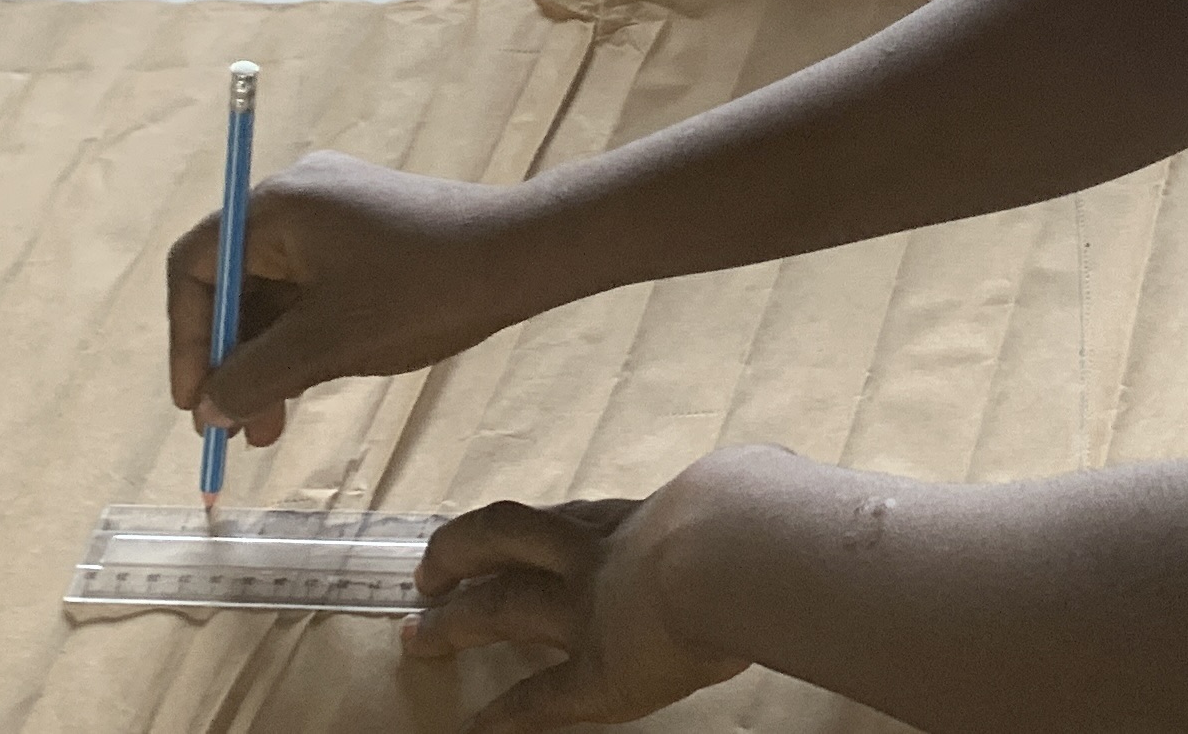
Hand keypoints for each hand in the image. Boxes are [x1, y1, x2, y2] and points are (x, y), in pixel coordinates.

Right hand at [165, 150, 535, 445]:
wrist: (522, 257)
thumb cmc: (421, 293)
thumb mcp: (327, 344)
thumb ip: (255, 377)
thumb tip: (207, 409)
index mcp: (276, 206)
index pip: (194, 266)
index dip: (185, 339)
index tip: (194, 403)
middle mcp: (297, 198)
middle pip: (232, 282)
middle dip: (229, 360)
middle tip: (231, 430)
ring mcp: (335, 213)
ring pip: (274, 295)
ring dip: (266, 360)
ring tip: (267, 430)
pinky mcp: (367, 235)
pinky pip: (311, 290)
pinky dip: (301, 339)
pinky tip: (304, 390)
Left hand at [405, 486, 749, 730]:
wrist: (740, 550)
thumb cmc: (763, 511)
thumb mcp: (756, 482)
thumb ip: (750, 486)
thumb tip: (769, 478)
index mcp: (643, 519)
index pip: (577, 518)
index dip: (539, 527)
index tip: (508, 533)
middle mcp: (600, 558)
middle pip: (508, 542)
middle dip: (460, 555)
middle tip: (426, 574)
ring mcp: (591, 611)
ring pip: (503, 605)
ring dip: (456, 621)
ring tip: (418, 635)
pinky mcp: (599, 671)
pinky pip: (543, 696)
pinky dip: (510, 713)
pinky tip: (478, 726)